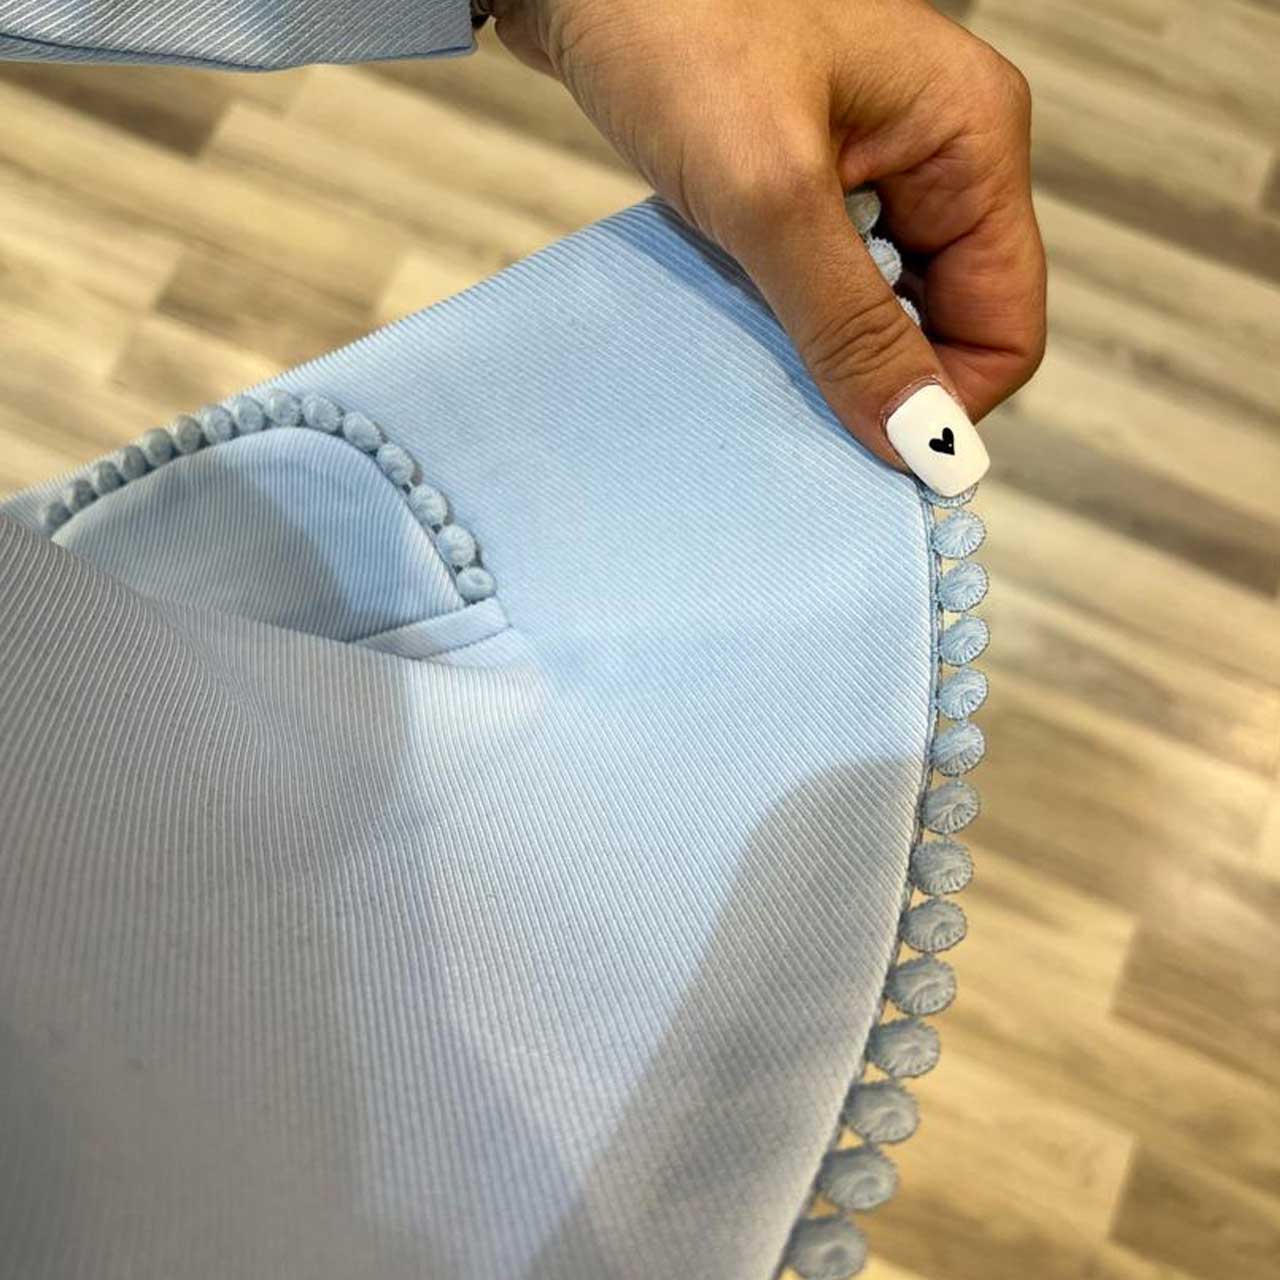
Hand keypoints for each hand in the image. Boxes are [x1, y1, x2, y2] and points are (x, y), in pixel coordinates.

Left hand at [488, 0, 1044, 494]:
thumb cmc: (679, 28)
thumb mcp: (772, 193)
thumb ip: (851, 323)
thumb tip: (922, 444)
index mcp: (973, 143)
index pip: (1007, 326)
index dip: (946, 404)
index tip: (865, 452)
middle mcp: (939, 158)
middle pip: (946, 325)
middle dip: (880, 380)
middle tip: (796, 407)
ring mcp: (873, 167)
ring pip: (881, 309)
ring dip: (827, 351)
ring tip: (756, 355)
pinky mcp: (807, 178)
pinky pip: (822, 279)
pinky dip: (786, 316)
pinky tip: (739, 321)